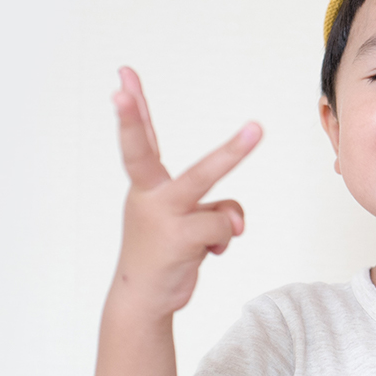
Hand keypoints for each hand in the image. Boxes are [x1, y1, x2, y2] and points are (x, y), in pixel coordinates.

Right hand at [111, 67, 260, 315]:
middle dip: (132, 116)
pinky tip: (208, 252)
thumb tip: (235, 222)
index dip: (132, 107)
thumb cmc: (163, 254)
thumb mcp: (186, 225)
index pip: (139, 140)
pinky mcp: (179, 239)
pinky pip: (223, 225)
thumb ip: (212, 210)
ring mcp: (161, 216)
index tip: (123, 74)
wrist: (142, 301)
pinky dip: (223, 239)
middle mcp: (147, 196)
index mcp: (145, 187)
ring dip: (233, 151)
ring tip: (257, 127)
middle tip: (119, 87)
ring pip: (204, 178)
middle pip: (141, 149)